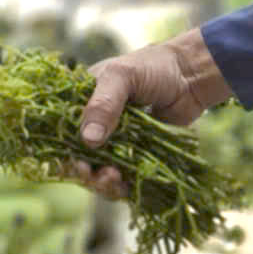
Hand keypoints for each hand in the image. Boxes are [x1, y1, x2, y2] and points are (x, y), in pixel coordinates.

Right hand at [72, 28, 230, 196]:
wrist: (191, 77)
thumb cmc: (154, 67)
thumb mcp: (123, 76)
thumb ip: (104, 104)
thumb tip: (88, 140)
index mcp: (83, 101)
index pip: (61, 130)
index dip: (62, 150)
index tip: (74, 163)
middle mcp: (95, 123)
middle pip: (79, 156)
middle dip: (85, 171)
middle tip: (97, 174)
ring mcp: (115, 141)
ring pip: (99, 170)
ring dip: (102, 181)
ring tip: (115, 179)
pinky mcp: (135, 154)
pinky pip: (123, 175)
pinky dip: (121, 186)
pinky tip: (126, 186)